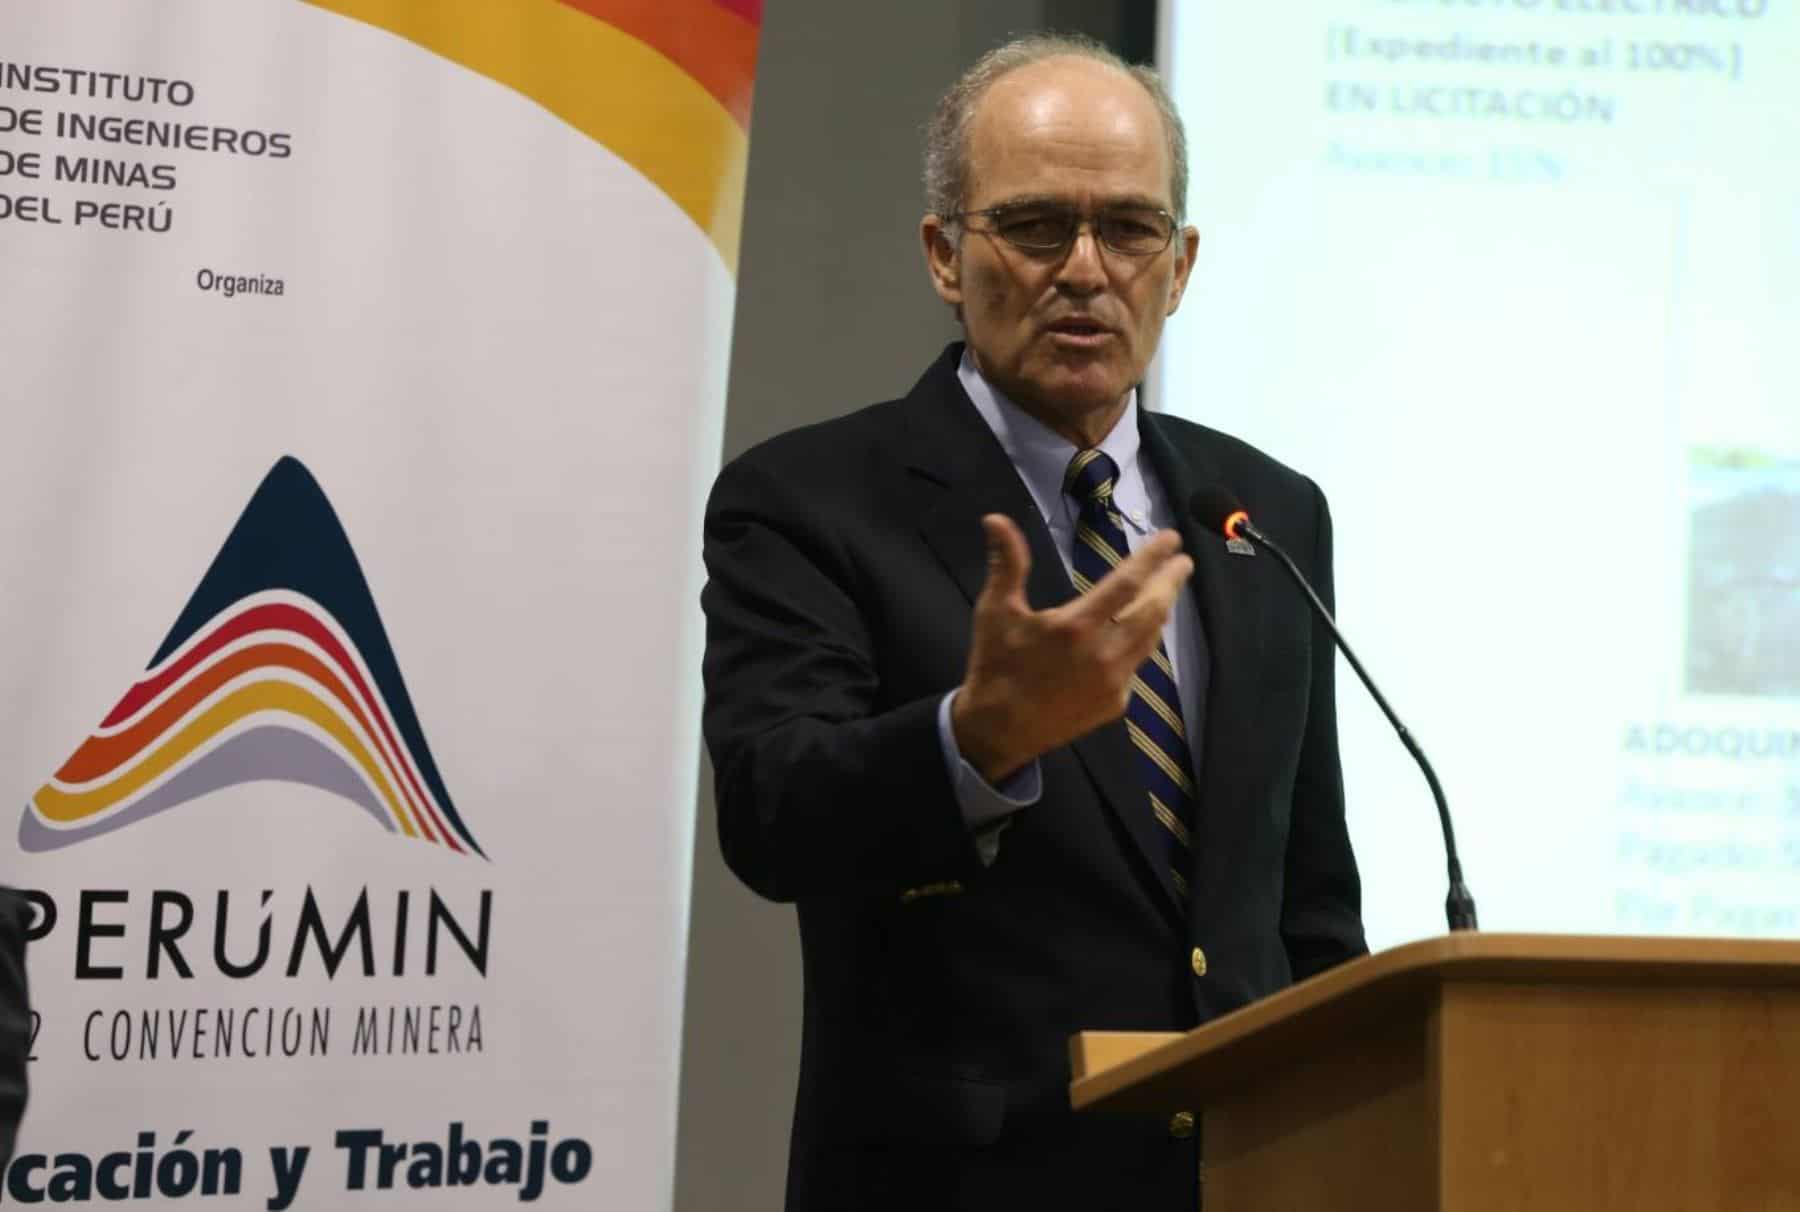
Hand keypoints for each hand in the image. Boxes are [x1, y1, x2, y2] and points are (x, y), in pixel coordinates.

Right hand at [950, 514, 1193, 782]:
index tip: (1171, 539)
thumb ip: (1007, 563)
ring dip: (1161, 611)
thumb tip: (996, 519)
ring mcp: (1114, 682)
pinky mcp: (1115, 703)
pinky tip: (1139, 633)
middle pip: (1152, 610)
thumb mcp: (995, 611)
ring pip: (1150, 638)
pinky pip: (1137, 665)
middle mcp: (1103, 653)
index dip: (1152, 558)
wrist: (998, 731)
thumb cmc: (996, 666)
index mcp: (1075, 626)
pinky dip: (1142, 642)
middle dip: (1171, 582)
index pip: (1127, 582)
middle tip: (1183, 562)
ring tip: (1167, 591)